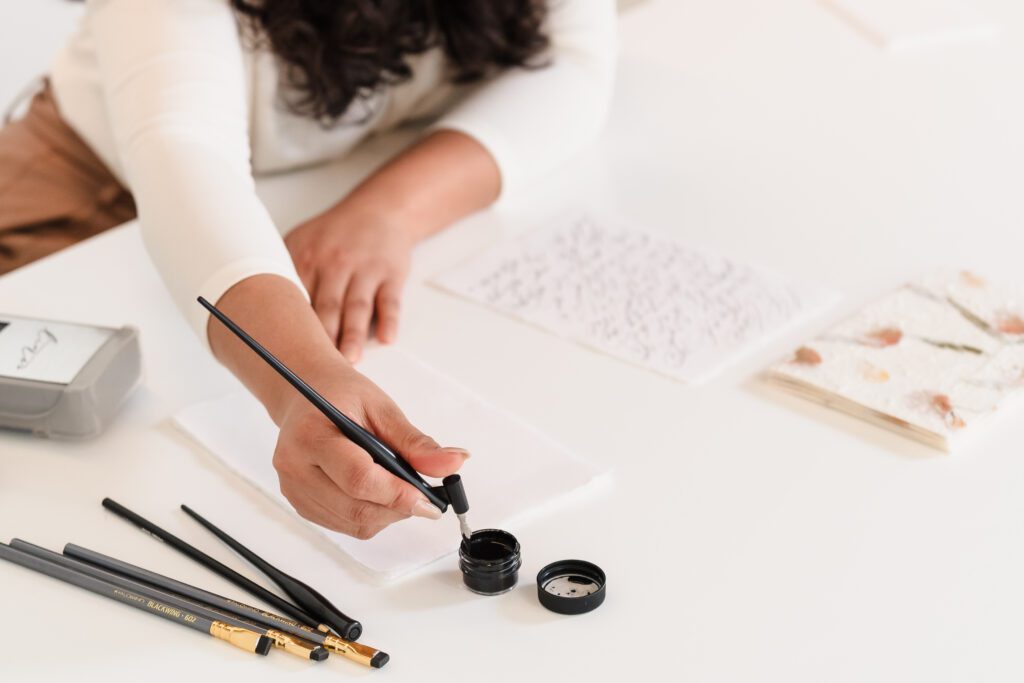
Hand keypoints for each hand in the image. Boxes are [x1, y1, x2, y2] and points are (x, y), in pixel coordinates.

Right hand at [272, 361, 468, 539]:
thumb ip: (415, 442)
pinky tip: (378, 493)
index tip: (428, 499)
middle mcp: (295, 467)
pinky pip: (344, 524)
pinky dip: (370, 515)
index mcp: (311, 435)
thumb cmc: (341, 396)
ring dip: (387, 515)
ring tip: (401, 489)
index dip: (397, 493)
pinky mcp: (300, 504)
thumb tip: (453, 462)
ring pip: (353, 522)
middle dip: (398, 508)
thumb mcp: (381, 408)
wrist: (308, 395)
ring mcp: (294, 489)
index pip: (358, 478)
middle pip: (356, 507)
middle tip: (425, 499)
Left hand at [286, 205, 413, 362]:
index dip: (291, 328)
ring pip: (356, 307)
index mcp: (306, 257)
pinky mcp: (391, 273)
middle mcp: (335, 262)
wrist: (379, 211)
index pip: (296, 299)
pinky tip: (385, 338)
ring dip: (353, 336)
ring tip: (349, 361)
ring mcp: (365, 267)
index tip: (286, 353)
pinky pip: (390, 300)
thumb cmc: (336, 235)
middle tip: (318, 368)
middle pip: (326, 307)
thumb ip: (286, 275)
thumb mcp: (302, 242)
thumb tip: (260, 315)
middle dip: (322, 339)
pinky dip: (389, 320)